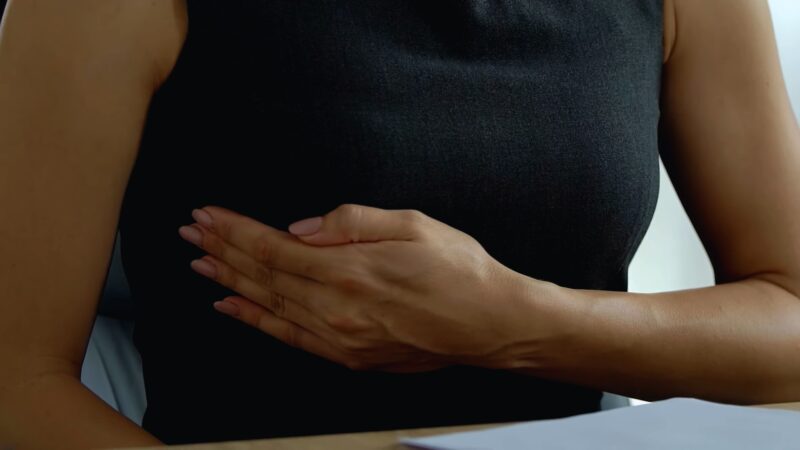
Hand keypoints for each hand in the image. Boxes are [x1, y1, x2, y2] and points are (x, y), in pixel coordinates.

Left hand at [178, 204, 526, 371]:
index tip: (208, 216)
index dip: (236, 230)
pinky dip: (255, 320)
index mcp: (351, 268)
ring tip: (200, 262)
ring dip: (230, 280)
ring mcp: (340, 337)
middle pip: (264, 275)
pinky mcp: (349, 356)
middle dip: (223, 249)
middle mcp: (337, 307)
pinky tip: (232, 305)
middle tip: (191, 232)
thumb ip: (351, 221)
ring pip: (269, 305)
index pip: (275, 246)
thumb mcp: (413, 224)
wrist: (490, 325)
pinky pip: (289, 337)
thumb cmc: (459, 271)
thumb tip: (300, 227)